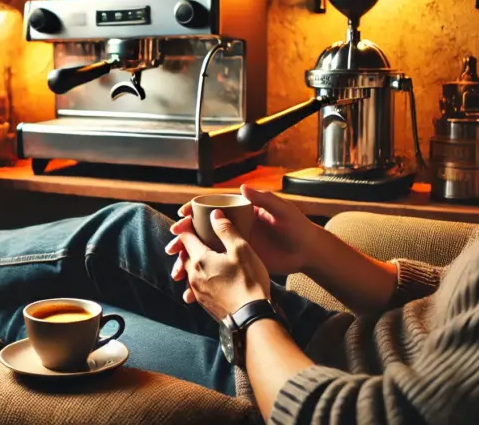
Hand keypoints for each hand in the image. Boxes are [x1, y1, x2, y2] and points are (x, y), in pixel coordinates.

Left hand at [165, 209, 270, 319]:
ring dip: (195, 262)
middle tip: (201, 237)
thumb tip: (214, 214)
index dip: (189, 226)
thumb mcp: (241, 249)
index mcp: (199, 259)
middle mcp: (192, 275)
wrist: (252, 317)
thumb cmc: (248, 281)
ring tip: (207, 257)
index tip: (196, 221)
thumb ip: (226, 230)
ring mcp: (196, 290)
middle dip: (190, 244)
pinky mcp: (203, 302)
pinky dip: (201, 277)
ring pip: (189, 270)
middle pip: (185, 254)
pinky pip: (196, 285)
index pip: (185, 236)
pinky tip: (211, 277)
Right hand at [170, 185, 318, 275]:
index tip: (180, 218)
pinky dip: (203, 281)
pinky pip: (217, 271)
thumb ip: (264, 199)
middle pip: (200, 233)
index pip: (210, 209)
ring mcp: (234, 246)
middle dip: (183, 242)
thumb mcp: (282, 211)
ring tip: (177, 273)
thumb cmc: (297, 227)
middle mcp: (233, 228)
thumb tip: (242, 187)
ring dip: (188, 263)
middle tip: (171, 250)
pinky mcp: (238, 263)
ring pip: (204, 254)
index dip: (192, 212)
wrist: (307, 252)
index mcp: (240, 211)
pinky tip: (192, 291)